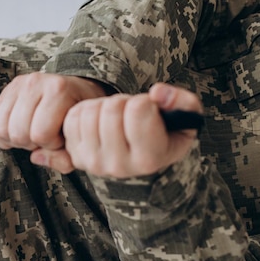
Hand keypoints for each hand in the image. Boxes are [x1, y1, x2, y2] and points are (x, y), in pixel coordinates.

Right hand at [0, 73, 108, 169]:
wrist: (75, 92)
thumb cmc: (76, 119)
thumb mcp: (79, 138)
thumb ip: (65, 157)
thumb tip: (35, 158)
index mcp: (59, 90)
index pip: (41, 133)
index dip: (51, 144)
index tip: (60, 137)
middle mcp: (35, 82)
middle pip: (18, 132)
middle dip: (32, 143)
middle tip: (44, 137)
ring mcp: (16, 85)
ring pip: (0, 129)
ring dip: (15, 140)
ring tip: (31, 134)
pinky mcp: (4, 92)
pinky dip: (1, 136)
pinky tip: (18, 132)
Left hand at [54, 83, 201, 176]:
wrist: (139, 157)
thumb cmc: (164, 133)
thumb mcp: (186, 118)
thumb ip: (183, 102)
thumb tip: (157, 93)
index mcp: (148, 159)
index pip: (138, 111)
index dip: (144, 102)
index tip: (148, 111)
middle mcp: (119, 166)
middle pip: (111, 109)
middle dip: (122, 101)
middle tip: (129, 112)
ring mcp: (93, 163)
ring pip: (90, 112)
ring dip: (102, 106)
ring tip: (115, 117)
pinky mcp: (75, 156)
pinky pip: (73, 118)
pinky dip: (85, 112)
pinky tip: (99, 122)